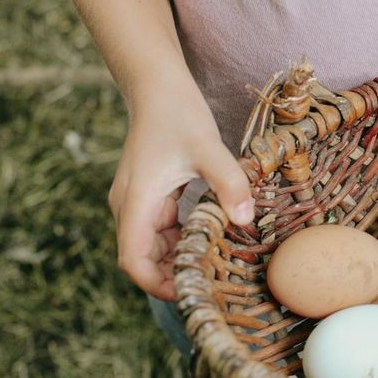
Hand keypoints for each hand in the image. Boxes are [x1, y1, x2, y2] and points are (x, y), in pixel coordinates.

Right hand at [108, 92, 254, 300]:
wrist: (158, 85)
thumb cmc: (178, 113)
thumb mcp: (208, 147)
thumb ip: (228, 182)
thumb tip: (246, 218)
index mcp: (135, 201)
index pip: (132, 260)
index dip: (156, 283)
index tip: (191, 291)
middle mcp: (130, 207)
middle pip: (143, 259)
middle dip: (173, 275)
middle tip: (214, 284)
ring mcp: (138, 202)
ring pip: (153, 247)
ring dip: (180, 257)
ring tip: (218, 265)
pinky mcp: (150, 196)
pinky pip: (163, 230)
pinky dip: (183, 239)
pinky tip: (213, 238)